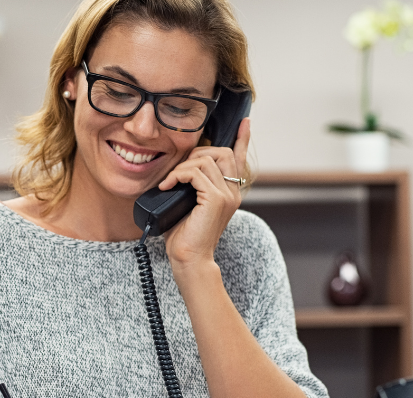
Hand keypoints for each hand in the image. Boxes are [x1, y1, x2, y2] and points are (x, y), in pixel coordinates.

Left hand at [156, 117, 249, 266]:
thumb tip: (180, 170)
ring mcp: (227, 195)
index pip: (239, 159)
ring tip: (170, 182)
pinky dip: (178, 175)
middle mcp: (233, 192)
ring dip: (183, 166)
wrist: (189, 259)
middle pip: (222, 151)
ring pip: (206, 159)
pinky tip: (168, 186)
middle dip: (197, 152)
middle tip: (179, 170)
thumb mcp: (189, 204)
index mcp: (229, 192)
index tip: (245, 122)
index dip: (243, 138)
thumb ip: (193, 186)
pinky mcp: (216, 200)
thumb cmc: (185, 236)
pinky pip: (195, 172)